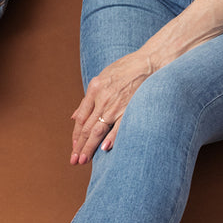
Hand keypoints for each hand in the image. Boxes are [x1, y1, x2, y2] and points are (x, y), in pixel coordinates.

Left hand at [70, 49, 154, 163]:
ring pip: (99, 130)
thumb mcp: (102, 77)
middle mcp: (103, 98)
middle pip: (87, 127)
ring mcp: (116, 104)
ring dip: (90, 147)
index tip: (74, 147)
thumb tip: (74, 116)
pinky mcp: (130, 108)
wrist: (148, 62)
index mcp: (94, 89)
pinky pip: (119, 126)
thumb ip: (89, 98)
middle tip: (74, 160)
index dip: (76, 134)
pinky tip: (104, 149)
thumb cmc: (126, 68)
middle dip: (80, 145)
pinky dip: (111, 138)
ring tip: (83, 160)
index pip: (81, 117)